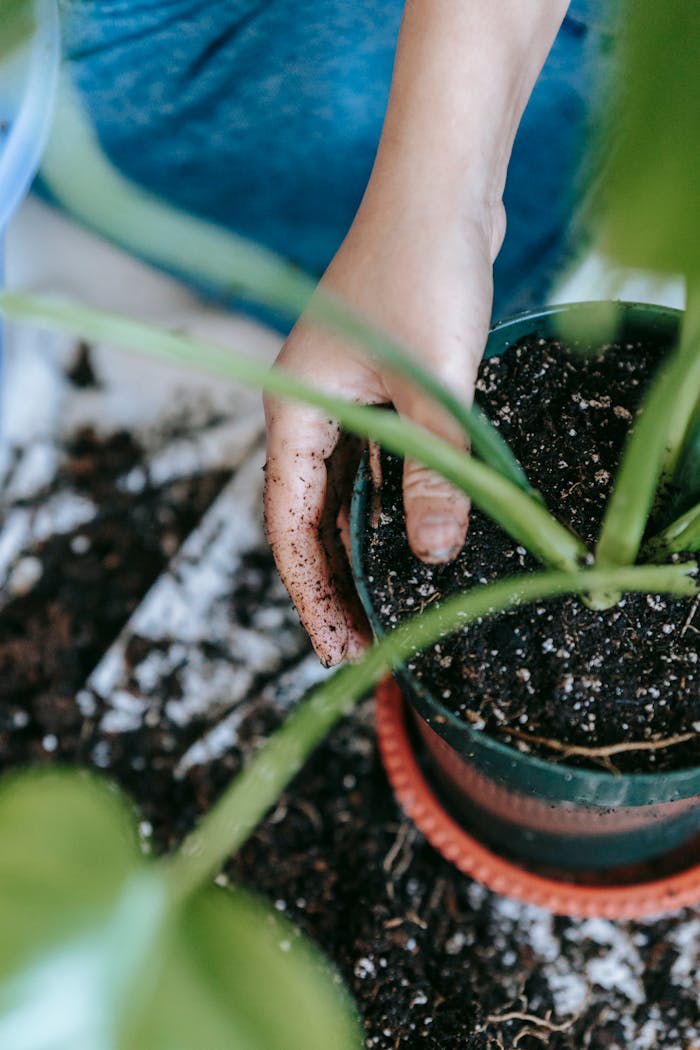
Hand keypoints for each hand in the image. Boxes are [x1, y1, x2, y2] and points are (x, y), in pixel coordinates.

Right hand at [264, 189, 504, 665]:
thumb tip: (432, 555)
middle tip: (359, 642)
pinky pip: (374, 460)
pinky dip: (387, 500)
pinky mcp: (378, 384)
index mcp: (298, 409)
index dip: (310, 591)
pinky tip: (409, 532)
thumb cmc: (425, 268)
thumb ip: (434, 471)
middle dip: (331, 580)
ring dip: (360, 546)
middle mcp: (309, 408)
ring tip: (382, 602)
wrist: (441, 187)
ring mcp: (342, 395)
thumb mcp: (435, 383)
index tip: (335, 645)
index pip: (290, 523)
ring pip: (341, 491)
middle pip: (309, 515)